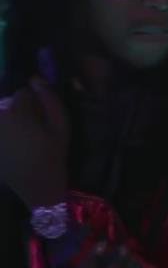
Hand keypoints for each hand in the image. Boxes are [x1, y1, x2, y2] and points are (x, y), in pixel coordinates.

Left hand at [0, 77, 69, 207]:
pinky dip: (8, 137)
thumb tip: (36, 79)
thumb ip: (50, 100)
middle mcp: (0, 121)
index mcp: (17, 114)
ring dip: (12, 123)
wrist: (38, 188)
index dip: (35, 100)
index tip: (44, 114)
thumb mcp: (61, 127)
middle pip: (8, 104)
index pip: (22, 93)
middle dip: (21, 111)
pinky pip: (2, 133)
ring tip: (26, 139)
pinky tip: (18, 148)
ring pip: (2, 118)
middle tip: (35, 129)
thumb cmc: (53, 156)